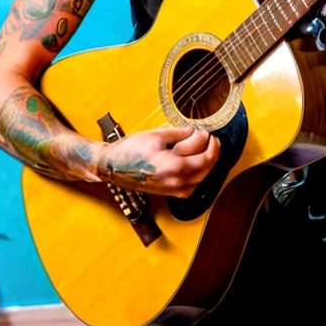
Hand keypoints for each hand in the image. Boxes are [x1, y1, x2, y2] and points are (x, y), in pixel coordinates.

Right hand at [95, 125, 220, 197]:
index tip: (206, 132)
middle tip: (212, 139)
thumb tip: (194, 131)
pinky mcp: (171, 194)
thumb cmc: (131, 150)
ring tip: (205, 149)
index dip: (209, 141)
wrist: (113, 168)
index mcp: (175, 166)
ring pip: (202, 177)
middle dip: (212, 151)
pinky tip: (195, 164)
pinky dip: (198, 174)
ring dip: (206, 163)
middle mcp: (178, 181)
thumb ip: (179, 134)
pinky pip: (192, 185)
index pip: (205, 155)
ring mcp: (175, 190)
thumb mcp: (156, 136)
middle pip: (207, 167)